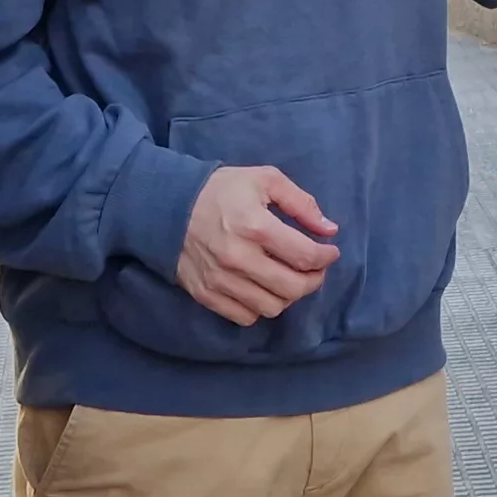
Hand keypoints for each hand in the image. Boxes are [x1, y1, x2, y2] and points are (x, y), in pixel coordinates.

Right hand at [176, 164, 340, 325]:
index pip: (305, 256)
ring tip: (289, 279)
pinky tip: (263, 289)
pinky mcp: (206, 294)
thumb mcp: (264, 179)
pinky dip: (260, 308)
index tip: (330, 252)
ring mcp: (220, 280)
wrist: (167, 205)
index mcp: (255, 226)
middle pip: (292, 288)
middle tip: (315, 269)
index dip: (326, 258)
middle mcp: (239, 258)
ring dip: (288, 296)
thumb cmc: (221, 190)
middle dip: (313, 280)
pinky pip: (246, 317)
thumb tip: (329, 229)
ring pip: (272, 307)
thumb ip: (301, 203)